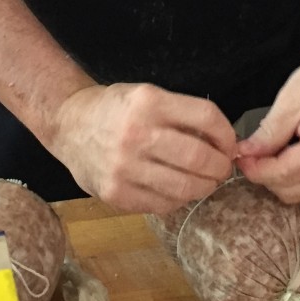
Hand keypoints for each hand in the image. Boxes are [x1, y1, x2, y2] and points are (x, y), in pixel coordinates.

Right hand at [50, 83, 237, 213]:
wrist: (69, 125)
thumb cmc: (115, 109)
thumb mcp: (146, 96)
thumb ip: (181, 114)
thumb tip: (224, 141)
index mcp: (149, 101)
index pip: (206, 117)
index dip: (227, 133)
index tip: (230, 143)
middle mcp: (137, 133)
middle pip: (199, 157)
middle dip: (220, 166)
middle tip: (223, 168)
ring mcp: (125, 167)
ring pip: (185, 187)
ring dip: (205, 187)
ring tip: (206, 181)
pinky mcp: (117, 193)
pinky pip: (163, 204)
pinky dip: (179, 199)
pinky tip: (179, 190)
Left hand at [233, 48, 299, 202]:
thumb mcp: (292, 99)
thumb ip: (270, 132)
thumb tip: (245, 154)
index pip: (281, 175)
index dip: (254, 168)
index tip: (237, 154)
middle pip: (289, 191)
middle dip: (266, 173)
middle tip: (252, 148)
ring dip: (281, 175)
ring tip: (275, 145)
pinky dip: (297, 174)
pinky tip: (292, 150)